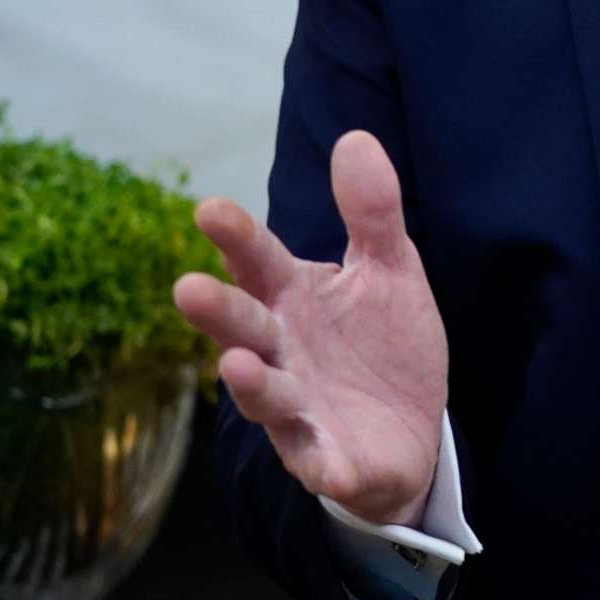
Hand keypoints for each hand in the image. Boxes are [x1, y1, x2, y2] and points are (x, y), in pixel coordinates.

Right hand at [171, 131, 448, 528]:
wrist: (411, 428)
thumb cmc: (383, 343)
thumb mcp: (389, 270)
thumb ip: (372, 212)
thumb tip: (356, 137)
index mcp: (293, 298)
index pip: (258, 262)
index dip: (235, 238)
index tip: (209, 208)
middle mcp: (281, 351)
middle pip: (245, 328)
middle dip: (219, 312)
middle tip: (188, 289)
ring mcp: (297, 408)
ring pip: (266, 395)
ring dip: (250, 384)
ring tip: (237, 365)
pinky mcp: (325, 458)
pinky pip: (318, 461)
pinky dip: (318, 461)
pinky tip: (321, 459)